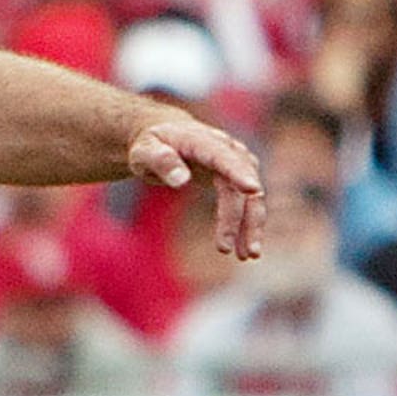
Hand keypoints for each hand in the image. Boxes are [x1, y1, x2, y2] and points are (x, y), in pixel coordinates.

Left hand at [126, 117, 264, 259]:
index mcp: (203, 140)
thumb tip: (181, 180)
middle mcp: (227, 149)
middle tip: (226, 249)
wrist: (166, 139)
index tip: (252, 189)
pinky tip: (244, 249)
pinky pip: (248, 204)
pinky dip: (248, 226)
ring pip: (252, 196)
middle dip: (239, 216)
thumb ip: (160, 161)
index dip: (238, 172)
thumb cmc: (151, 145)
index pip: (224, 156)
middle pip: (241, 183)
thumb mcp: (144, 152)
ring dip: (251, 226)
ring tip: (247, 256)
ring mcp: (236, 164)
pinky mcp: (237, 179)